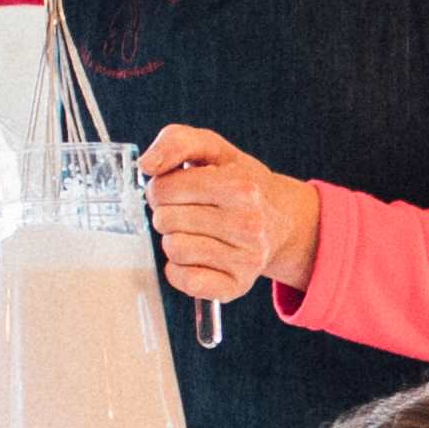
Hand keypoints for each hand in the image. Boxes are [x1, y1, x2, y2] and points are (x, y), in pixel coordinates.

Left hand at [141, 124, 324, 300]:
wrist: (280, 220)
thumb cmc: (240, 183)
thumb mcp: (213, 149)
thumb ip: (176, 141)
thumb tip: (148, 165)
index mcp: (241, 187)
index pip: (164, 188)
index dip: (162, 188)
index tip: (177, 189)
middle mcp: (248, 224)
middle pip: (165, 220)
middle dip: (168, 213)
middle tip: (188, 211)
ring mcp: (246, 259)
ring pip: (174, 250)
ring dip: (174, 240)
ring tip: (195, 233)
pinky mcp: (237, 285)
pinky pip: (186, 281)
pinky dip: (181, 270)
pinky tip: (197, 257)